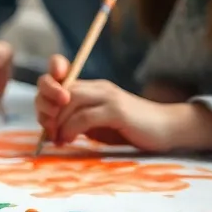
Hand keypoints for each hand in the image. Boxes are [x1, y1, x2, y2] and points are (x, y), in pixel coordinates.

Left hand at [36, 65, 211, 153]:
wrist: (168, 129)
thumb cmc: (131, 129)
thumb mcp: (98, 124)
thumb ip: (78, 120)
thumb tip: (50, 128)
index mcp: (92, 86)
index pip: (59, 72)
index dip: (46, 86)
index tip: (44, 113)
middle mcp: (98, 87)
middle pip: (59, 86)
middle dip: (45, 108)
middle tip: (47, 130)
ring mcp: (108, 96)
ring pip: (69, 99)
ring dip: (56, 121)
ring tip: (57, 138)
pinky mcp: (117, 111)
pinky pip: (84, 116)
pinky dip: (70, 129)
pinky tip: (68, 140)